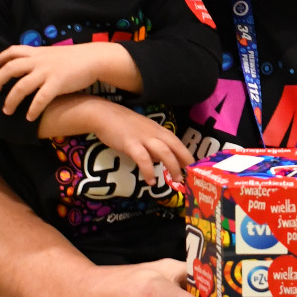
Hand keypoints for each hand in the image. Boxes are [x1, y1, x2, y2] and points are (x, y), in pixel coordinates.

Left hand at [0, 40, 138, 116]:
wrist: (94, 58)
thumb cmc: (76, 57)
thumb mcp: (54, 53)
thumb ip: (41, 58)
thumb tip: (32, 66)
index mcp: (37, 52)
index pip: (13, 51)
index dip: (2, 58)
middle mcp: (38, 61)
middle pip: (10, 69)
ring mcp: (46, 72)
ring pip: (21, 87)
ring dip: (11, 100)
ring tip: (7, 111)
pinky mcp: (56, 83)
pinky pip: (40, 99)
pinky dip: (33, 109)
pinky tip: (29, 118)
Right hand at [38, 94, 194, 182]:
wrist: (103, 115)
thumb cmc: (124, 125)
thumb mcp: (144, 133)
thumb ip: (154, 146)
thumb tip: (162, 161)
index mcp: (159, 130)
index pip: (178, 143)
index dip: (187, 156)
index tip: (193, 169)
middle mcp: (155, 133)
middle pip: (176, 147)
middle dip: (184, 163)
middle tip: (189, 178)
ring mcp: (143, 137)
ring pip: (164, 152)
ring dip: (172, 167)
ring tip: (175, 180)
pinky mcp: (130, 143)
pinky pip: (143, 158)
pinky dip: (148, 170)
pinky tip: (150, 181)